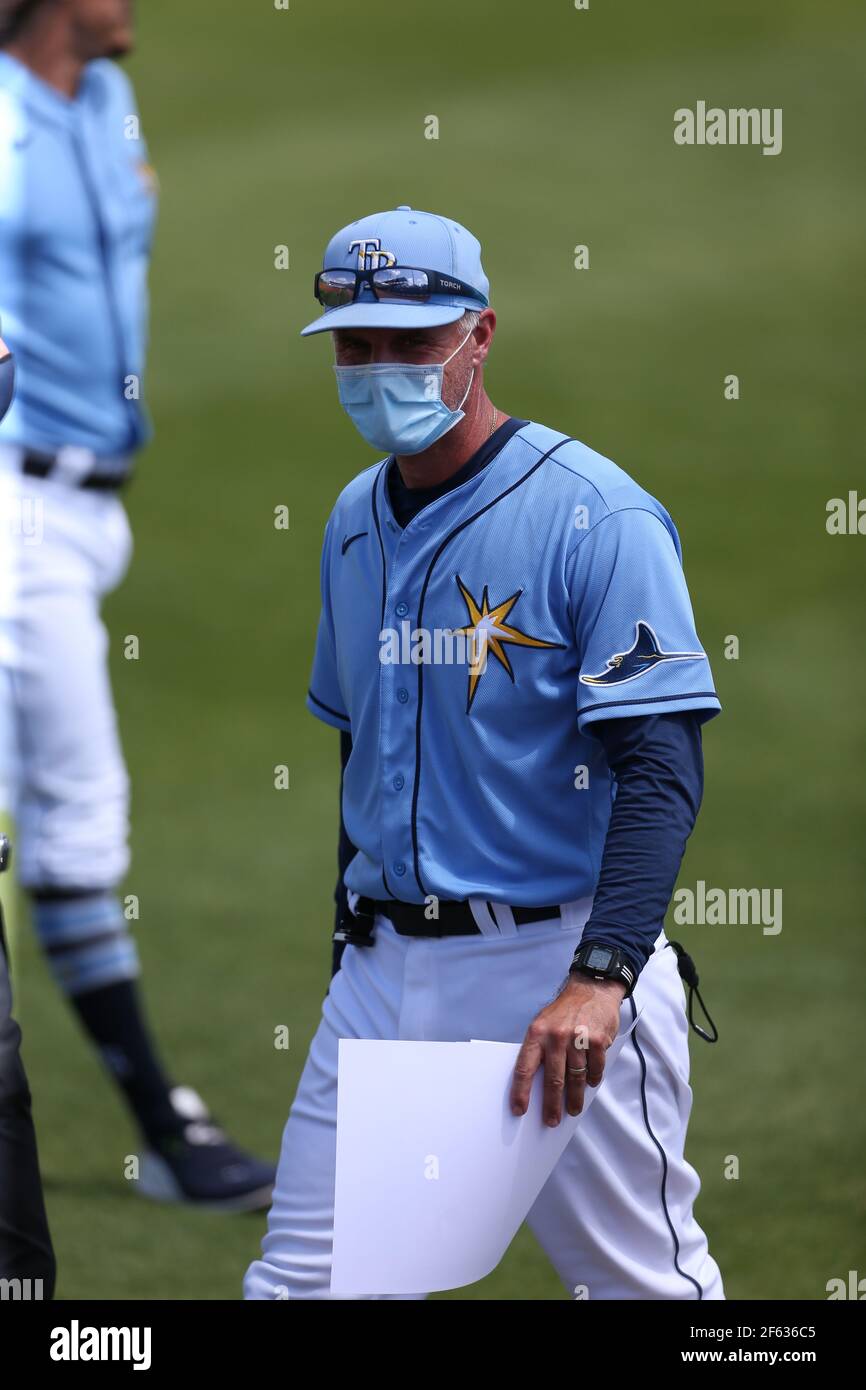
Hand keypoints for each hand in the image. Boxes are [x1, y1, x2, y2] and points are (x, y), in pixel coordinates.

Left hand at [510, 974, 625, 1125]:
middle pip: (553, 1080)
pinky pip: (595, 1069)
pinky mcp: (598, 1041)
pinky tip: (590, 1084)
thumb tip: (535, 1083)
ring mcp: (578, 1039)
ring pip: (576, 1078)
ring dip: (575, 1098)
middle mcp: (556, 1037)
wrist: (592, 989)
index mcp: (537, 1034)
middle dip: (552, 1105)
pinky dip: (593, 1080)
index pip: (524, 1068)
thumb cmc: (564, 1011)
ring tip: (573, 1109)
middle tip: (551, 1120)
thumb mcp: (543, 1023)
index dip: (520, 1092)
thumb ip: (539, 1049)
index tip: (519, 1110)